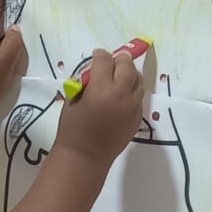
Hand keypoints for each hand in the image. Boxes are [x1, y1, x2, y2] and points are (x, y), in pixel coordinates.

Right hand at [55, 48, 144, 165]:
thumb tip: (96, 71)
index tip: (97, 55)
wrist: (86, 156)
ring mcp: (132, 106)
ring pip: (138, 80)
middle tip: (113, 61)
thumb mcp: (73, 99)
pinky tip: (122, 95)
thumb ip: (86, 82)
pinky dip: (131, 90)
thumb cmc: (73, 128)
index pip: (105, 61)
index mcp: (101, 88)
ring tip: (120, 76)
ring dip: (129, 74)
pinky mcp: (137, 117)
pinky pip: (138, 96)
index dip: (100, 55)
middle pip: (127, 66)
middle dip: (120, 60)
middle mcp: (121, 94)